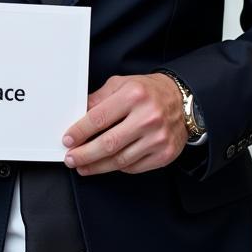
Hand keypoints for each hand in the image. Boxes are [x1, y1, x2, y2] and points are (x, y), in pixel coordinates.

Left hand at [62, 74, 188, 175]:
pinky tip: (107, 164)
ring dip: (97, 166)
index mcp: (134, 95)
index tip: (68, 140)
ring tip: (83, 166)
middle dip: (84, 154)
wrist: (183, 101)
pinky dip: (118, 167)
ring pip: (120, 160)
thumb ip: (99, 99)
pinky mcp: (165, 154)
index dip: (79, 132)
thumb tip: (77, 116)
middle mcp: (148, 117)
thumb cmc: (149, 92)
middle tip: (71, 159)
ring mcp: (158, 138)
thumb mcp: (122, 84)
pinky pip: (134, 167)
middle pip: (108, 143)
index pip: (99, 118)